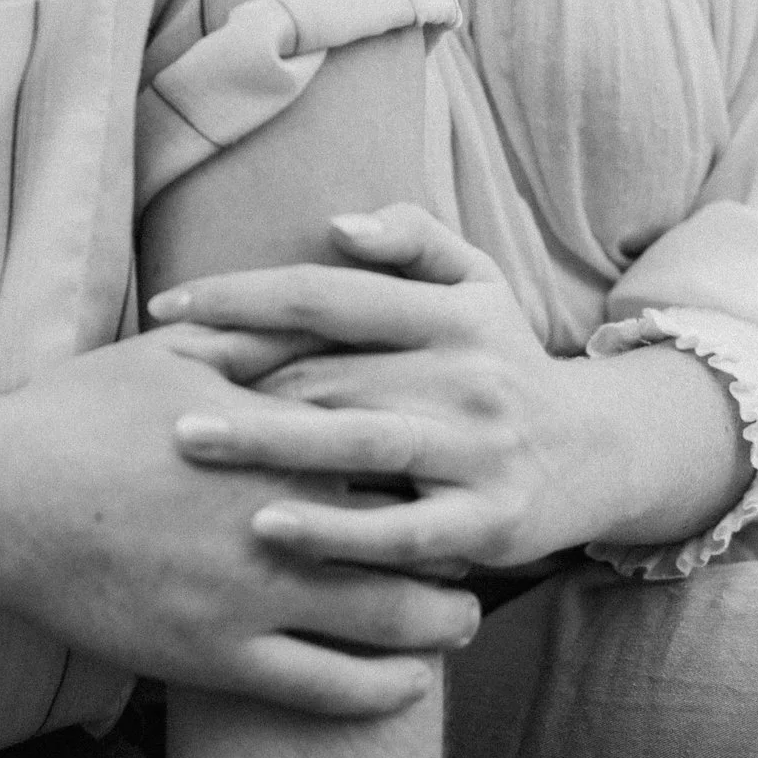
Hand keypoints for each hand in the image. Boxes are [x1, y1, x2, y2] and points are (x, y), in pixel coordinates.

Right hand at [0, 322, 481, 718]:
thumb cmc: (79, 414)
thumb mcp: (176, 348)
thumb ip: (263, 328)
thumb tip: (329, 298)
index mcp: (279, 440)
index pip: (394, 449)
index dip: (441, 459)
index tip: (466, 462)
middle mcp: (280, 521)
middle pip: (413, 540)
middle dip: (461, 550)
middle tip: (486, 551)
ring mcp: (252, 597)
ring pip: (386, 625)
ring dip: (440, 625)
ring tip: (461, 622)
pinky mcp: (218, 658)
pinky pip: (326, 690)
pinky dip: (382, 691)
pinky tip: (408, 684)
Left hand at [147, 203, 633, 571]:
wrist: (602, 450)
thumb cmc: (502, 362)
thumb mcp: (478, 284)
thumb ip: (413, 239)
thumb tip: (335, 225)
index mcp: (451, 313)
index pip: (330, 294)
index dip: (244, 297)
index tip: (168, 308)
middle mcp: (466, 375)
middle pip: (333, 371)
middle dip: (239, 382)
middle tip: (155, 395)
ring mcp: (479, 450)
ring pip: (362, 442)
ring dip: (270, 444)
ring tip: (190, 443)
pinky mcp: (490, 521)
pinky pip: (403, 530)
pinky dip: (336, 531)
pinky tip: (269, 528)